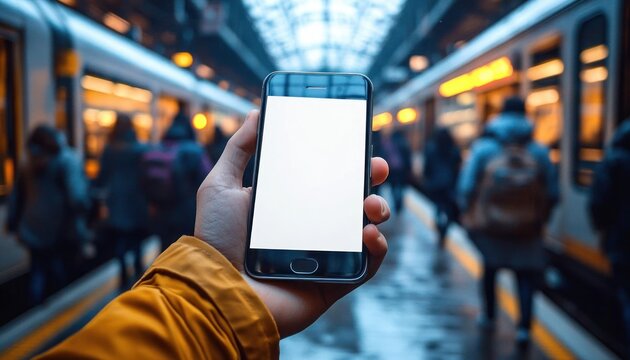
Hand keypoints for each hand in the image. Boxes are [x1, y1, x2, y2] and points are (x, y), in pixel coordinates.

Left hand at [195, 110, 389, 337]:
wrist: (217, 290)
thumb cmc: (215, 240)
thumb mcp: (220, 185)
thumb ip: (239, 149)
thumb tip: (257, 112)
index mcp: (291, 205)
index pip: (326, 179)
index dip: (346, 161)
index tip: (358, 142)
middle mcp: (311, 228)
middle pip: (352, 201)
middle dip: (371, 181)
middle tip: (377, 169)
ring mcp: (325, 256)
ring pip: (366, 229)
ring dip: (378, 211)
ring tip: (371, 205)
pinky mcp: (333, 282)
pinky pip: (366, 266)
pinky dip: (377, 249)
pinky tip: (369, 235)